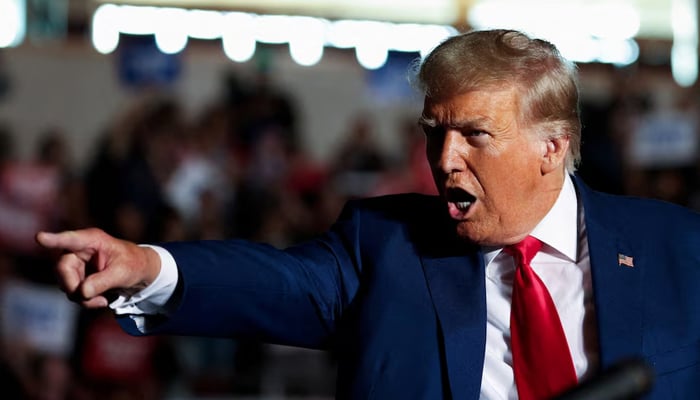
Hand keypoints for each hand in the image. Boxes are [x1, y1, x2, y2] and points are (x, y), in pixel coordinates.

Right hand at [35, 228, 160, 307]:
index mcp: (93, 240)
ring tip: (102, 300)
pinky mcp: (76, 277)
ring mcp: (76, 264)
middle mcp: (79, 250)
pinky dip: (84, 300)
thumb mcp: (123, 272)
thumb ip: (103, 281)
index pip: (71, 240)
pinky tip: (100, 300)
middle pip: (63, 269)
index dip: (54, 239)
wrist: (139, 272)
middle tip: (92, 299)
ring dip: (82, 298)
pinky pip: (72, 292)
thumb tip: (81, 292)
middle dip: (74, 287)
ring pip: (66, 285)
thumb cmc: (134, 264)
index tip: (40, 237)